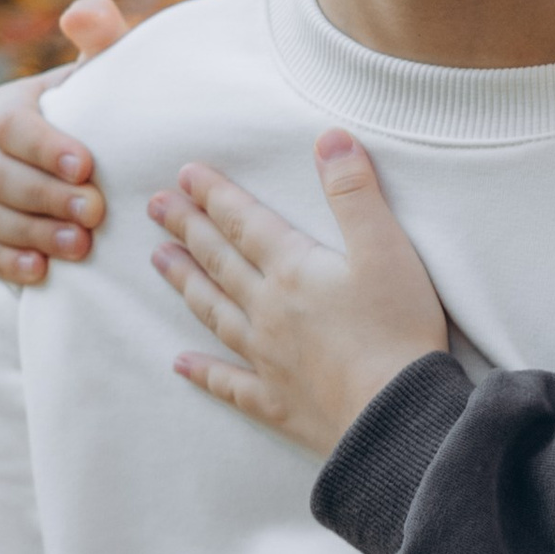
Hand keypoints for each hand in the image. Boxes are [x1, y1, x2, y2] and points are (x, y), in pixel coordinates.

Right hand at [0, 0, 128, 284]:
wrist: (99, 167)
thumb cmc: (106, 110)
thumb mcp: (108, 74)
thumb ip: (101, 38)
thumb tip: (82, 14)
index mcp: (10, 109)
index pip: (12, 126)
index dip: (44, 147)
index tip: (86, 166)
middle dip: (45, 196)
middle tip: (95, 213)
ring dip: (33, 232)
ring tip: (80, 246)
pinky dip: (8, 262)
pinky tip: (42, 272)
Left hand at [152, 135, 448, 453]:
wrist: (396, 415)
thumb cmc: (398, 329)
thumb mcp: (387, 248)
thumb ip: (355, 192)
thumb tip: (329, 137)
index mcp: (294, 270)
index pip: (245, 222)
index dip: (216, 195)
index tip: (184, 175)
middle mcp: (268, 310)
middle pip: (220, 262)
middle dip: (189, 229)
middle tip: (156, 208)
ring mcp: (267, 358)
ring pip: (215, 313)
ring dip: (187, 284)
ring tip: (159, 261)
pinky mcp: (276, 401)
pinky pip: (229, 384)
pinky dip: (203, 372)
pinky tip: (180, 364)